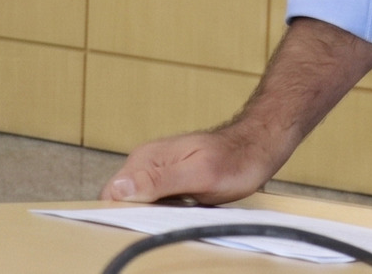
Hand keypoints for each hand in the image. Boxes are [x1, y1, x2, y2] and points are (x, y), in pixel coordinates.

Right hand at [100, 123, 282, 204]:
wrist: (260, 148)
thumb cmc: (236, 160)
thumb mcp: (199, 174)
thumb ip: (158, 181)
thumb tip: (118, 189)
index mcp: (146, 158)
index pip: (111, 193)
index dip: (121, 213)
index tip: (144, 222)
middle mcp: (147, 162)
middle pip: (123, 199)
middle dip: (137, 215)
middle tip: (168, 219)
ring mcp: (158, 170)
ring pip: (139, 202)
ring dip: (152, 214)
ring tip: (178, 214)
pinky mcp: (170, 180)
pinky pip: (155, 201)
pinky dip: (165, 211)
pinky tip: (182, 212)